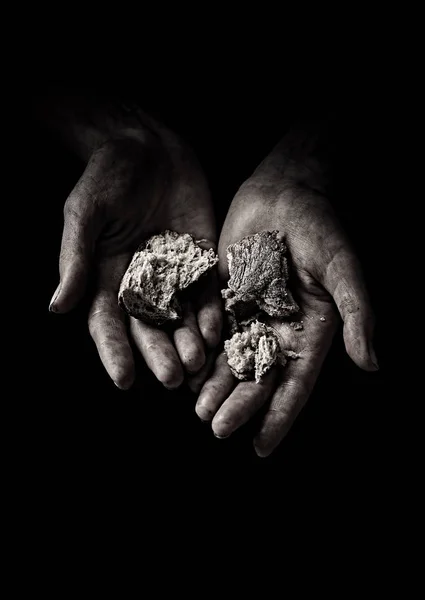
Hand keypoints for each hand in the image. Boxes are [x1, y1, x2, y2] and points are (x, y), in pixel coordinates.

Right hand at [48, 101, 221, 390]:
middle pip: (148, 328)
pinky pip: (207, 292)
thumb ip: (75, 258)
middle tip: (173, 380)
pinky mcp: (200, 261)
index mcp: (106, 278)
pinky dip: (213, 312)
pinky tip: (218, 332)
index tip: (124, 379)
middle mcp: (140, 284)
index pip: (108, 324)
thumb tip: (57, 307)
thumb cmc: (107, 175)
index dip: (115, 351)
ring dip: (189, 342)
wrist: (149, 146)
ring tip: (198, 364)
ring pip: (180, 318)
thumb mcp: (85, 212)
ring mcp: (173, 275)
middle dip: (159, 354)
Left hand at [195, 140, 376, 456]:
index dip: (279, 416)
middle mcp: (277, 329)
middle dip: (238, 404)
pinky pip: (209, 330)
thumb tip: (372, 364)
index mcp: (308, 332)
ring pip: (229, 360)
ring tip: (197, 409)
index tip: (260, 447)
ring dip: (214, 385)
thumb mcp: (342, 269)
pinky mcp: (222, 295)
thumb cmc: (321, 227)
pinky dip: (198, 352)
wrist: (286, 191)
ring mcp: (248, 313)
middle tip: (216, 428)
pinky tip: (184, 371)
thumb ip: (357, 314)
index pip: (294, 383)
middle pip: (256, 377)